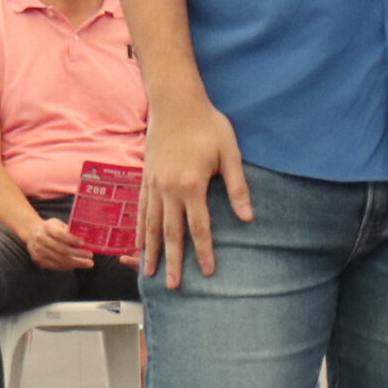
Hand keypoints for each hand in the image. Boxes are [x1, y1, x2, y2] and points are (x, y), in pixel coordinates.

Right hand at [22, 217, 94, 271]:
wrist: (31, 233)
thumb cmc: (49, 228)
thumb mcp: (57, 223)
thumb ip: (68, 229)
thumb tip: (83, 236)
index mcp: (47, 228)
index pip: (60, 234)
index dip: (72, 239)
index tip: (84, 243)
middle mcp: (41, 239)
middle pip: (61, 249)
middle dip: (78, 254)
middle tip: (90, 255)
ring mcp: (39, 251)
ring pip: (59, 260)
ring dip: (75, 263)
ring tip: (87, 263)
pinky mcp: (38, 261)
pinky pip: (55, 266)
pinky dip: (67, 267)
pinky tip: (76, 265)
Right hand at [140, 92, 250, 288]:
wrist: (175, 101)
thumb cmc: (207, 124)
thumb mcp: (230, 152)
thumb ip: (237, 186)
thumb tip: (249, 218)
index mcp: (192, 185)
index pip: (199, 227)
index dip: (204, 252)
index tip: (208, 272)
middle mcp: (169, 190)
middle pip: (171, 234)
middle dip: (173, 262)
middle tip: (173, 286)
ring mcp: (154, 185)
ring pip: (151, 225)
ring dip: (152, 252)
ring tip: (150, 273)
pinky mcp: (145, 177)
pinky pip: (141, 210)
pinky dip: (139, 230)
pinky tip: (138, 245)